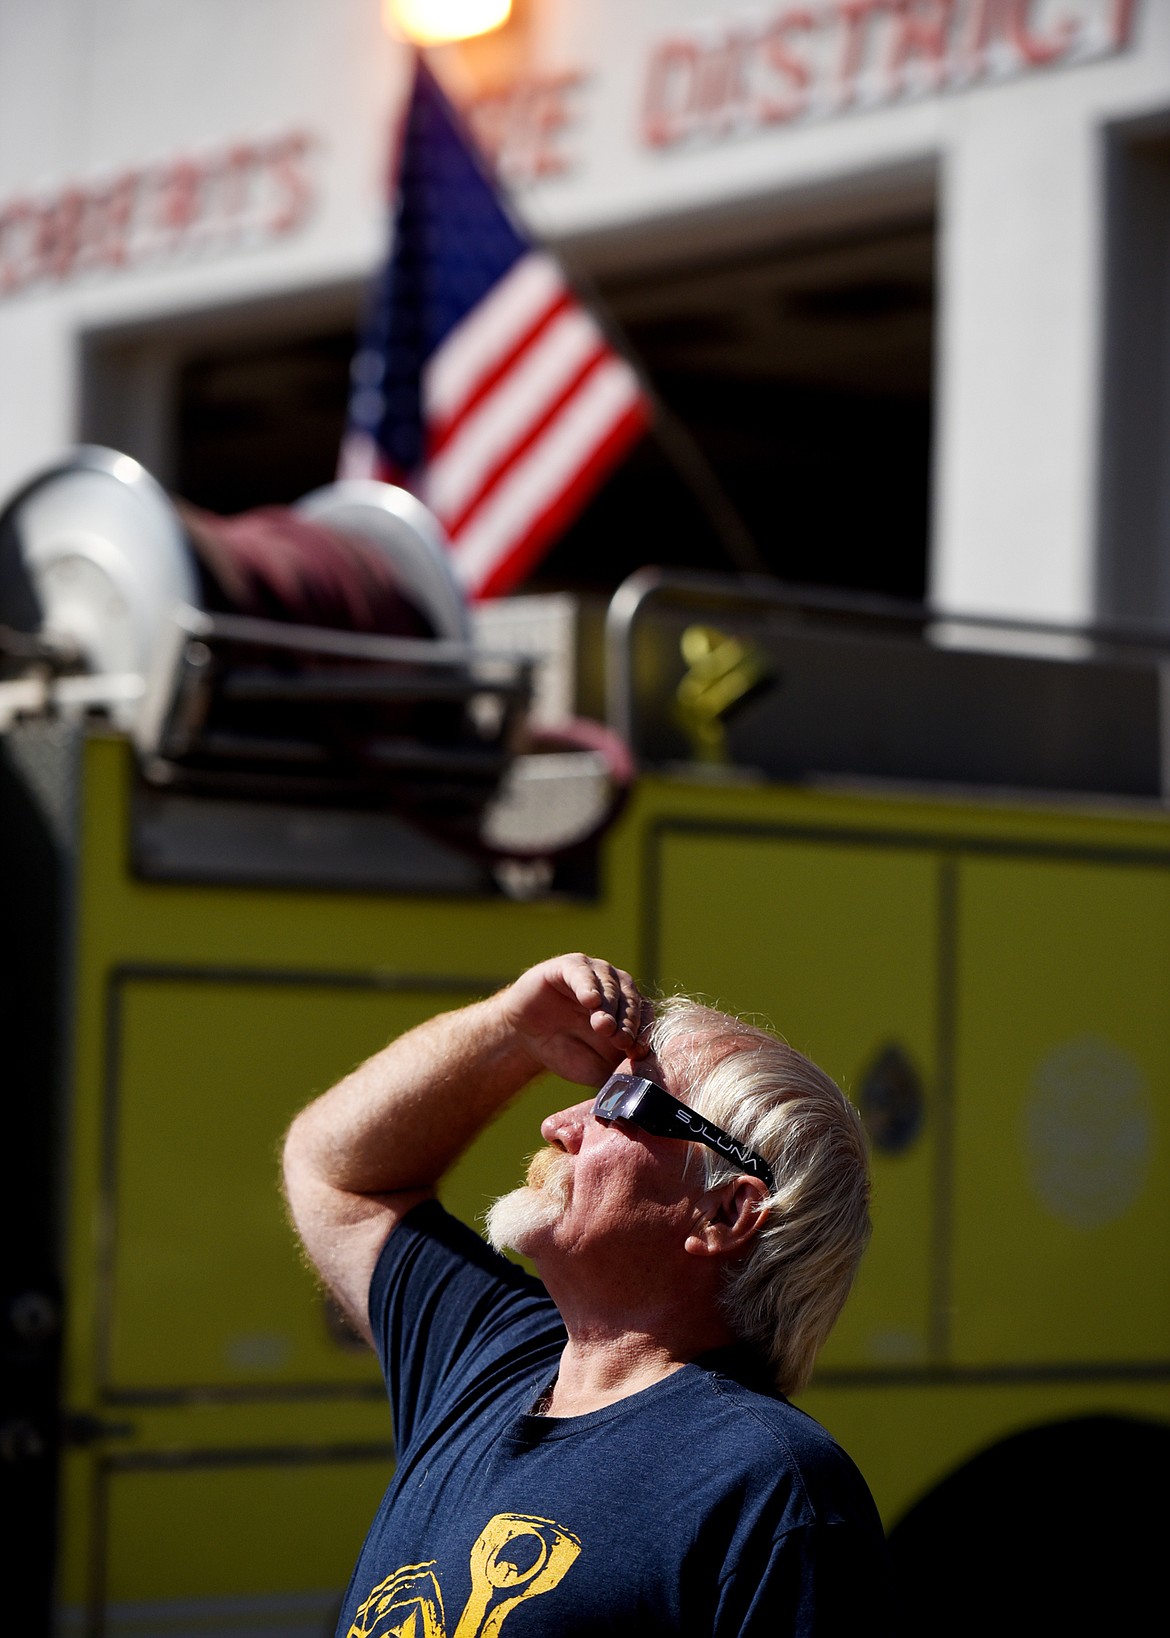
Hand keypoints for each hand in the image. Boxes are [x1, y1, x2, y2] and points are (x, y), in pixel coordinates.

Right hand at [500, 953, 650, 1086]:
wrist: (525, 1039)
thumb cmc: (568, 1051)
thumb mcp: (596, 1067)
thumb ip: (618, 1069)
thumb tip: (641, 1079)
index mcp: (630, 1011)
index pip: (646, 1018)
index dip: (643, 1034)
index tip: (636, 1053)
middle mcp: (617, 988)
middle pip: (632, 1001)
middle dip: (627, 1022)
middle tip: (620, 1040)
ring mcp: (594, 974)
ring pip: (611, 985)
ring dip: (609, 1006)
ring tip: (603, 1025)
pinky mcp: (569, 967)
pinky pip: (582, 972)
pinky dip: (588, 985)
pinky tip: (590, 1000)